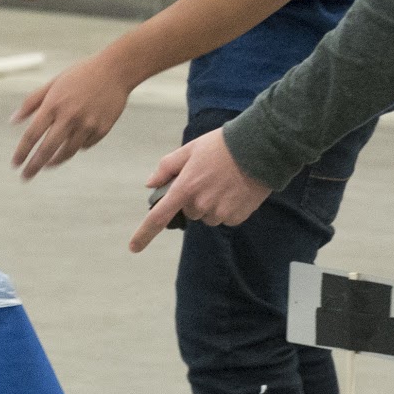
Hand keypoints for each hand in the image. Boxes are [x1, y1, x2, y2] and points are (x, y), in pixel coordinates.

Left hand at [11, 53, 133, 178]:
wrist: (115, 71)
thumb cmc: (80, 75)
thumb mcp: (53, 84)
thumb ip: (32, 102)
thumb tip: (13, 121)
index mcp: (54, 104)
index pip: (32, 134)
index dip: (22, 152)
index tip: (15, 164)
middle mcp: (69, 117)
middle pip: (47, 150)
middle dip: (34, 166)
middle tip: (26, 177)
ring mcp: (87, 125)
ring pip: (67, 152)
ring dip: (54, 161)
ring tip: (47, 164)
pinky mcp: (101, 130)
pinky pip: (84, 146)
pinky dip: (76, 147)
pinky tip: (73, 143)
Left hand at [132, 129, 269, 251]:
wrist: (259, 148)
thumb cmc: (222, 145)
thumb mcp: (190, 149)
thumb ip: (167, 167)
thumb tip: (150, 184)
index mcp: (185, 187)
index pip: (158, 216)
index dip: (144, 234)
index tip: (133, 248)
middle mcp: (200, 204)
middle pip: (190, 212)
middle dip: (194, 199)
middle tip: (209, 178)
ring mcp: (219, 212)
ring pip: (208, 216)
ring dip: (212, 204)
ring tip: (226, 182)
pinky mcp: (236, 217)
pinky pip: (226, 218)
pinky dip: (228, 208)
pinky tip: (236, 190)